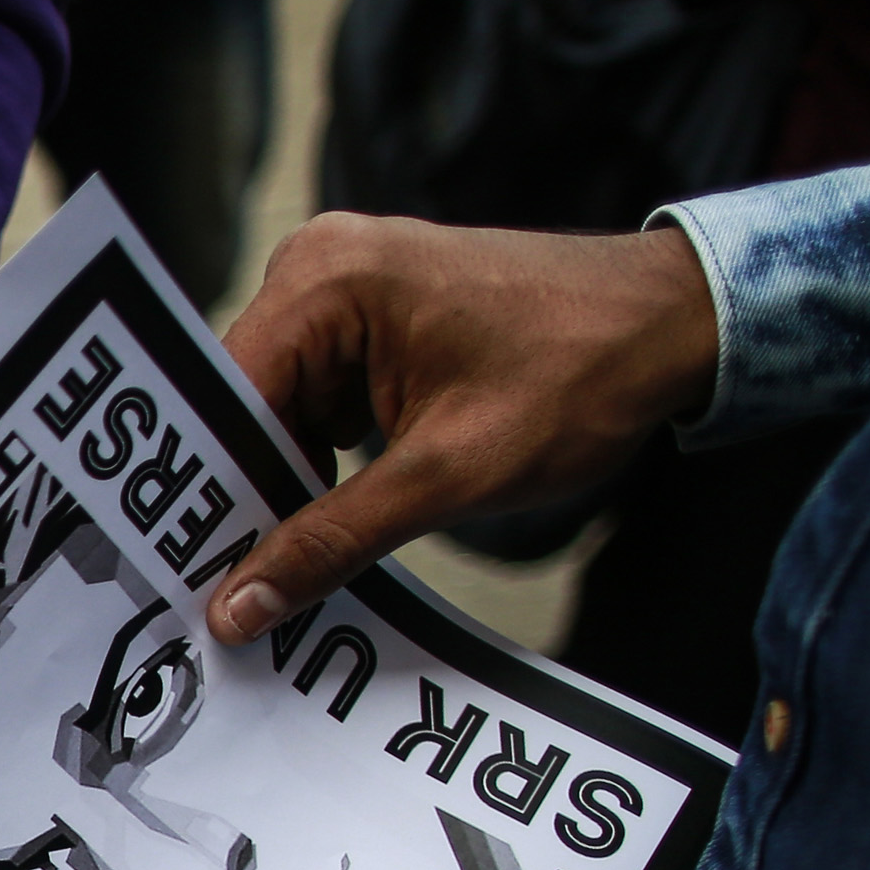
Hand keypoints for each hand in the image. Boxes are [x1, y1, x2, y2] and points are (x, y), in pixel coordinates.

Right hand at [202, 216, 721, 644]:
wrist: (677, 324)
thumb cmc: (583, 372)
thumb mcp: (449, 474)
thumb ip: (331, 539)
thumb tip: (239, 604)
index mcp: (325, 279)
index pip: (219, 398)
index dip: (202, 492)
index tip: (192, 575)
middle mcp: (319, 264)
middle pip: (237, 403)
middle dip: (241, 493)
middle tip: (235, 586)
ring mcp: (342, 284)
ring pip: (272, 408)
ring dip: (280, 481)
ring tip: (286, 558)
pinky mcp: (368, 314)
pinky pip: (311, 397)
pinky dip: (316, 457)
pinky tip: (331, 513)